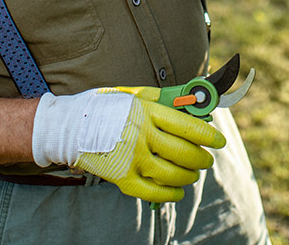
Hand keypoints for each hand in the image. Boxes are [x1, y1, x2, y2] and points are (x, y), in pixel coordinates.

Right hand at [31, 86, 225, 203]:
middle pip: (184, 152)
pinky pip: (153, 192)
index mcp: (147, 111)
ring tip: (192, 173)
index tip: (218, 141)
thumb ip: (163, 99)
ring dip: (188, 176)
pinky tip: (177, 190)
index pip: (187, 126)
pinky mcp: (122, 177)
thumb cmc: (105, 107)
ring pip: (173, 174)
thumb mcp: (135, 95)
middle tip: (206, 160)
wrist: (70, 126)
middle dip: (201, 159)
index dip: (208, 136)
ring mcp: (132, 158)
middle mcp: (142, 134)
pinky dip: (170, 194)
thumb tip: (192, 101)